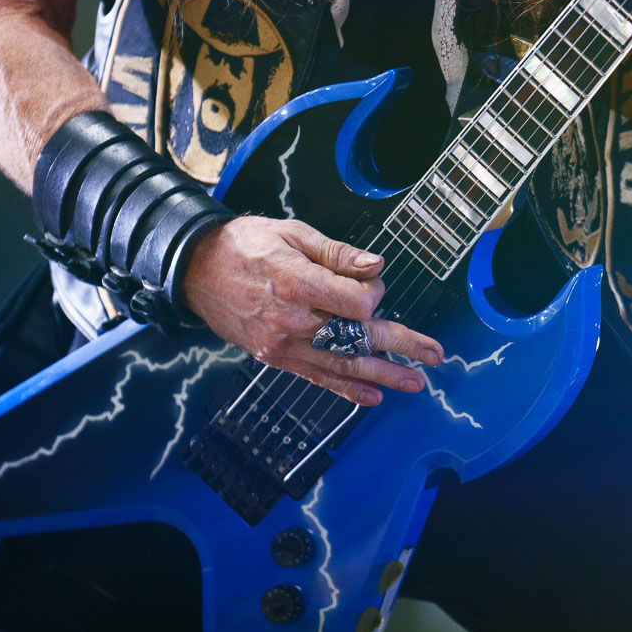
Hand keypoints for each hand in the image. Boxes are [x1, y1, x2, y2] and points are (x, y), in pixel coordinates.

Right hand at [182, 216, 443, 406]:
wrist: (195, 269)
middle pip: (358, 338)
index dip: (374, 294)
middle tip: (435, 355)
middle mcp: (294, 321)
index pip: (358, 303)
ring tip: (415, 383)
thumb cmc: (246, 244)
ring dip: (383, 375)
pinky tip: (372, 397)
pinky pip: (317, 377)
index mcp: (299, 284)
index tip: (369, 282)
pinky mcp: (276, 358)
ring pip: (343, 365)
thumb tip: (376, 268)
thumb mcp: (293, 233)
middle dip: (401, 346)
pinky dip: (346, 390)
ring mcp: (284, 345)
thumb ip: (338, 254)